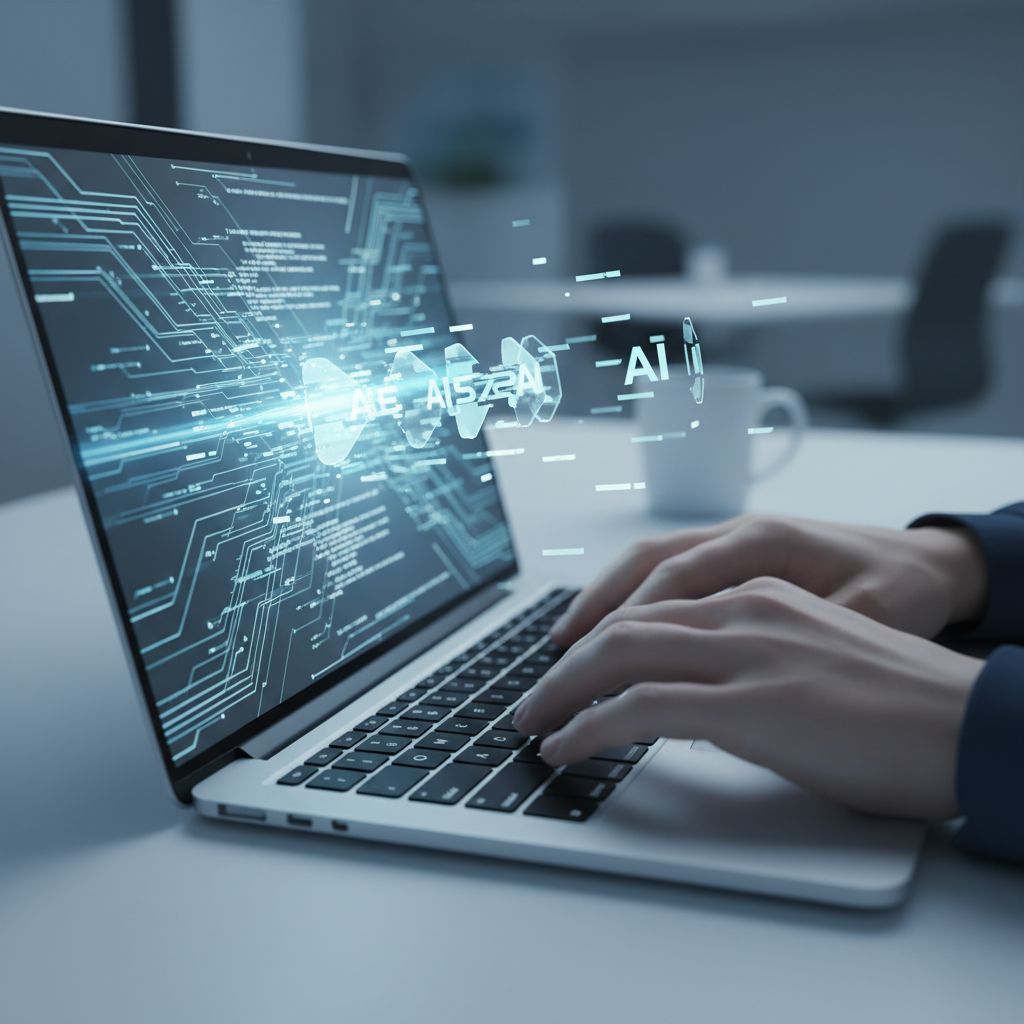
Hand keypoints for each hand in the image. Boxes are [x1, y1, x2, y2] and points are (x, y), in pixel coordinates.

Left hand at [515, 578, 983, 819]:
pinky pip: (640, 706)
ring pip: (619, 655)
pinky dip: (589, 726)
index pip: (651, 604)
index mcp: (757, 594)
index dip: (595, 635)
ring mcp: (745, 652)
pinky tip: (567, 747)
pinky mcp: (751, 704)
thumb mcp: (810, 660)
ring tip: (532, 725)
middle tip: (529, 700)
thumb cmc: (900, 705)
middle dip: (563, 665)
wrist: (972, 721)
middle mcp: (744, 609)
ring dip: (561, 692)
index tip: (565, 667)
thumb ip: (748, 665)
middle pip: (622, 624)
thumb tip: (695, 704)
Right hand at [551, 514, 987, 645]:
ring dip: (599, 603)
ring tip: (560, 647)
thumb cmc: (901, 587)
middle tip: (552, 663)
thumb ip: (796, 642)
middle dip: (591, 615)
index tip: (586, 668)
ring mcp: (730, 542)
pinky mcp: (730, 560)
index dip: (623, 626)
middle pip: (643, 567)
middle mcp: (736, 534)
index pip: (673, 582)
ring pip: (644, 565)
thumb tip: (735, 683)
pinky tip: (607, 632)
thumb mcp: (867, 616)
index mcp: (764, 541)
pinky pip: (663, 574)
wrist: (927, 561)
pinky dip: (626, 601)